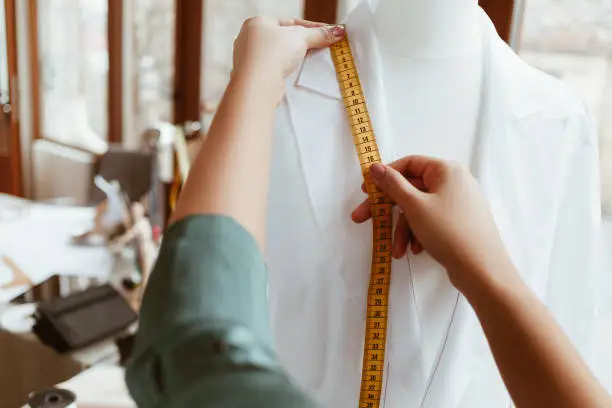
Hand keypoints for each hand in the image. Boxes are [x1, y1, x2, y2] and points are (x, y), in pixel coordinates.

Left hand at [233, 17, 344, 82]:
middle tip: (321, 46)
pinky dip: (285, 70)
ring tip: (309, 60)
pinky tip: (294, 73)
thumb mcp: (300, 38)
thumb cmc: (272, 54)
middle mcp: (249, 39)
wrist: (258, 84)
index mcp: (257, 23)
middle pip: (284, 38)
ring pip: (279, 55)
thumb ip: (318, 34)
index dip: (311, 27)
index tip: (327, 33)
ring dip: (294, 57)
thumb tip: (336, 32)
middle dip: (303, 42)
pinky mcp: (253, 76)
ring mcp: (249, 58)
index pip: (290, 22)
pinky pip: (274, 69)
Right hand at [351, 156, 515, 290]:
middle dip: (388, 210)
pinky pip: (431, 220)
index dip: (385, 176)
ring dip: (403, 229)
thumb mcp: (414, 206)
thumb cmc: (448, 232)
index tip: (366, 191)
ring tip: (397, 251)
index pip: (409, 164)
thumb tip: (374, 166)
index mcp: (446, 170)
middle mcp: (454, 182)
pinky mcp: (459, 221)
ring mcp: (458, 202)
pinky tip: (415, 250)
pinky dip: (419, 234)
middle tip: (362, 219)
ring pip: (419, 209)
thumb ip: (392, 184)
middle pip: (411, 189)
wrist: (482, 270)